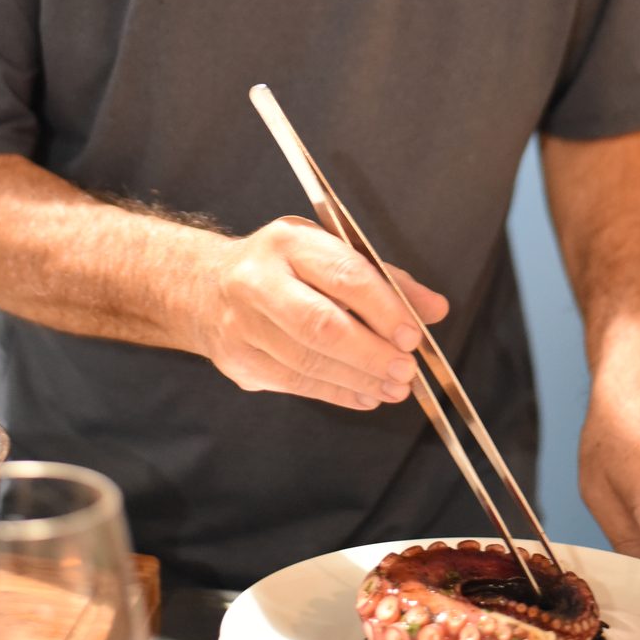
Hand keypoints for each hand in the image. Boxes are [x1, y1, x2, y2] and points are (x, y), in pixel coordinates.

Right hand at [193, 216, 448, 409]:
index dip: (383, 309)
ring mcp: (243, 325)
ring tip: (393, 387)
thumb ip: (384, 280)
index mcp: (288, 244)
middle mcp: (258, 281)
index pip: (343, 275)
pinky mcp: (240, 362)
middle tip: (405, 370)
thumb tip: (434, 309)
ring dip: (358, 379)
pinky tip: (364, 395)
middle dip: (370, 353)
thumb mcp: (328, 254)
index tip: (412, 336)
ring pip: (308, 361)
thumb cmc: (281, 269)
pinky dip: (337, 392)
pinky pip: (296, 383)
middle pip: (320, 325)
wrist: (204, 289)